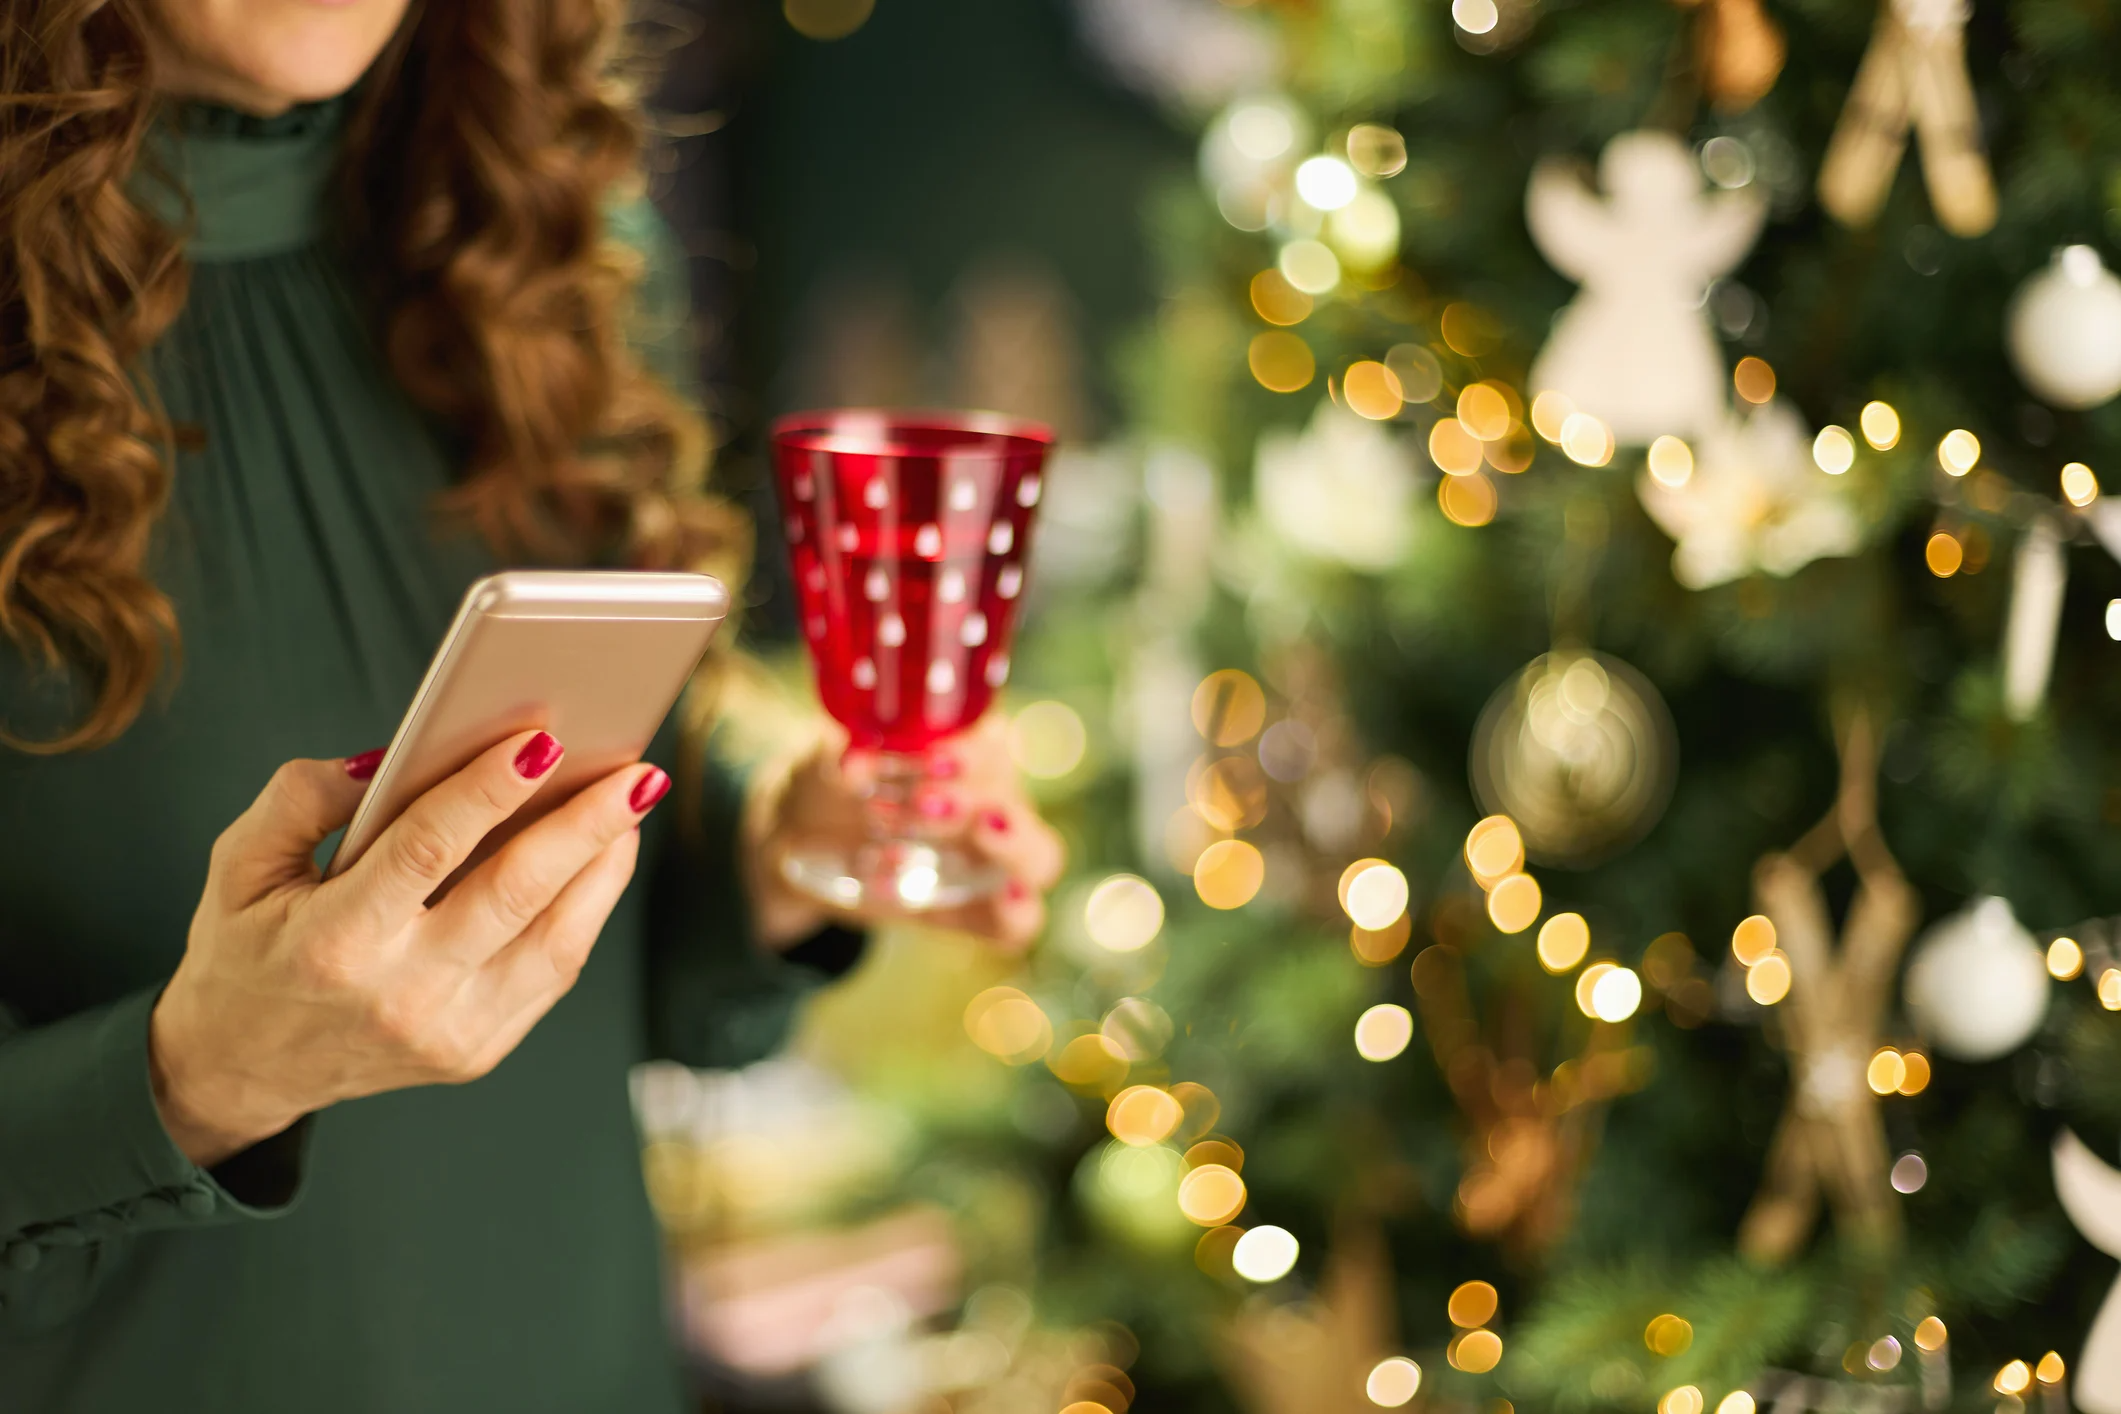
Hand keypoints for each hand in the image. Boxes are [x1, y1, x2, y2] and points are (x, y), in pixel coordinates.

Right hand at [149, 731, 671, 1166]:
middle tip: (636, 770)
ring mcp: (447, 1032)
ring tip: (633, 805)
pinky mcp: (477, 1052)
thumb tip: (390, 757)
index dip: (488, 791)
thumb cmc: (247, 947)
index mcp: (333, 940)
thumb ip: (302, 797)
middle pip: (513, 894)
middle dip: (583, 825)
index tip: (542, 739)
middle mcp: (398, 993)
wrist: (241, 1066)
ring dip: (604, 867)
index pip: (426, 851)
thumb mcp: (238, 863)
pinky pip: (553, 974)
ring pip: (553, 940)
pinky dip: (588, 911)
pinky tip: (603, 859)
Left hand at [744, 717, 1064, 950]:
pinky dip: (1016, 912)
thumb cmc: (827, 788)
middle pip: (1018, 799)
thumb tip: (850, 763)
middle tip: (924, 805)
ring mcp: (989, 859)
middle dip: (980, 801)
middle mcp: (990, 799)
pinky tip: (1007, 901)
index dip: (972, 751)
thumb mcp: (822, 766)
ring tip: (974, 839)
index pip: (993, 744)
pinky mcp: (975, 910)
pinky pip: (1017, 921)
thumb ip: (838, 759)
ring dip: (1011, 847)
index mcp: (964, 748)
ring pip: (1040, 856)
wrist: (802, 847)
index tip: (932, 758)